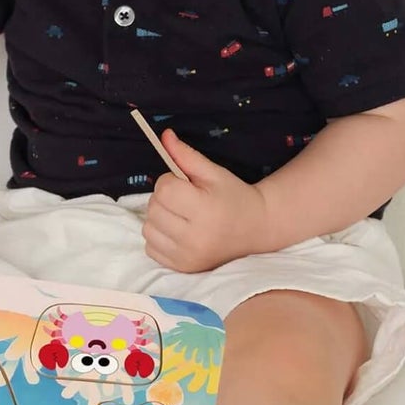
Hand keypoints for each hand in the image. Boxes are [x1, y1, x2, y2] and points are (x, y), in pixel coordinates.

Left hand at [142, 129, 274, 271]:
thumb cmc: (233, 197)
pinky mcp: (182, 267)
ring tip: (181, 215)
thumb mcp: (213, 173)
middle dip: (164, 199)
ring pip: (148, 228)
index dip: (170, 182)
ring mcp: (187, 256)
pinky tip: (178, 231)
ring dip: (159, 218)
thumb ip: (186, 155)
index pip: (164, 190)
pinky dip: (159, 236)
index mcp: (205, 210)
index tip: (185, 184)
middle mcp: (194, 237)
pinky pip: (151, 247)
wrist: (255, 229)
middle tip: (185, 199)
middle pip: (153, 208)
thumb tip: (164, 136)